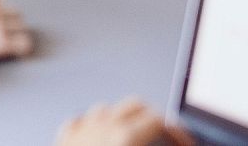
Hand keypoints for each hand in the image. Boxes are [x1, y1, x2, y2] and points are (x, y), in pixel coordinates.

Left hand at [56, 99, 192, 145]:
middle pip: (134, 106)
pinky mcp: (63, 139)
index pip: (159, 120)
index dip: (177, 133)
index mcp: (125, 137)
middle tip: (163, 137)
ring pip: (106, 110)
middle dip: (152, 119)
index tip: (183, 144)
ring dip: (122, 119)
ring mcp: (80, 130)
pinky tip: (98, 141)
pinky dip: (92, 127)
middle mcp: (102, 126)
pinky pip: (80, 122)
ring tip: (133, 138)